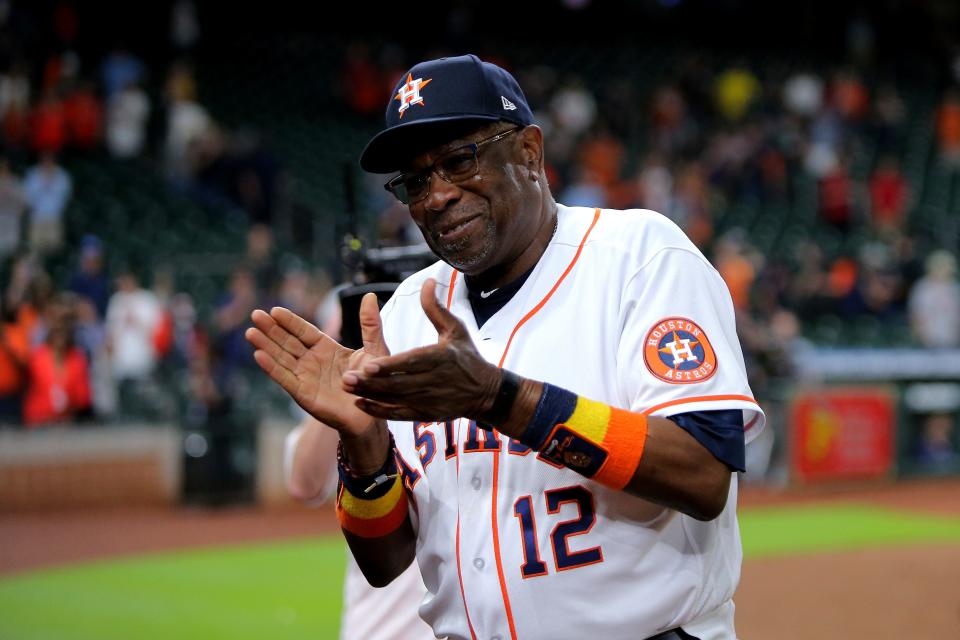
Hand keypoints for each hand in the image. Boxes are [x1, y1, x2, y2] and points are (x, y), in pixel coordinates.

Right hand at [245, 293, 388, 436]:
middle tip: (255, 314)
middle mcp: (312, 361)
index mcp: (326, 349)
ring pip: (282, 358)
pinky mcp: (303, 394)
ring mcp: (306, 377)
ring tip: (251, 332)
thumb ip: (370, 324)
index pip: (304, 331)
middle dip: (271, 329)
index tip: (274, 310)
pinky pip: (285, 378)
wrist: (372, 414)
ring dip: (266, 345)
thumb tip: (369, 294)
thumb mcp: (375, 348)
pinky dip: (272, 367)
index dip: (289, 321)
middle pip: (288, 342)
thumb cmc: (374, 382)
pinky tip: (258, 355)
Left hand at [343, 278, 500, 421]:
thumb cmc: (467, 357)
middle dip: (371, 382)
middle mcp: (435, 381)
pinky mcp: (427, 414)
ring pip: (396, 399)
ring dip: (370, 394)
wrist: (485, 392)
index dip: (390, 366)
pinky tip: (361, 403)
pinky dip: (380, 411)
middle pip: (399, 384)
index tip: (368, 364)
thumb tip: (428, 281)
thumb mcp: (456, 329)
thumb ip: (436, 308)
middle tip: (346, 378)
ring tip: (347, 388)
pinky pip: (400, 414)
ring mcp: (431, 400)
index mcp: (441, 358)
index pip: (412, 362)